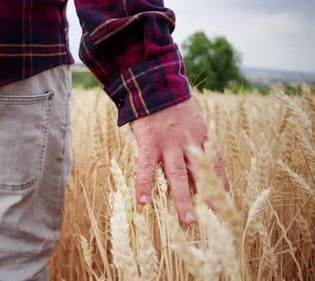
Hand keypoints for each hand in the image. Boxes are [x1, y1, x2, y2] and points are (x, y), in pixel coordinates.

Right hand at [130, 98, 228, 223]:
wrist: (155, 87)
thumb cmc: (173, 107)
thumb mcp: (193, 121)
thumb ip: (196, 140)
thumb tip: (200, 162)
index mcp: (202, 137)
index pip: (216, 164)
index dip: (222, 183)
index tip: (227, 202)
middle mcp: (189, 143)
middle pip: (200, 174)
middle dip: (207, 196)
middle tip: (213, 219)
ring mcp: (169, 144)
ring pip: (178, 175)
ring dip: (183, 198)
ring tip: (187, 220)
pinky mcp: (149, 143)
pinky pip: (145, 168)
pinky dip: (144, 185)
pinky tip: (143, 202)